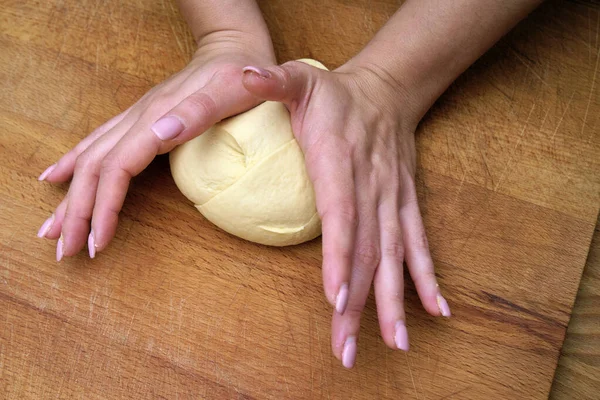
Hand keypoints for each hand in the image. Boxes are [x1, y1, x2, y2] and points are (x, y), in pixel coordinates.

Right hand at [37, 37, 274, 260]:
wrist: (233, 48)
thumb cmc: (241, 75)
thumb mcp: (233, 91)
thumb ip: (200, 112)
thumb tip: (160, 134)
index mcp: (158, 117)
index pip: (118, 168)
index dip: (104, 206)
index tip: (99, 242)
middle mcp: (139, 117)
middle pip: (95, 168)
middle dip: (76, 211)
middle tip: (65, 250)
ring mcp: (135, 116)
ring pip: (89, 157)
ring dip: (69, 195)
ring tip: (50, 228)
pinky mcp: (139, 117)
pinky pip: (96, 141)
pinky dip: (72, 162)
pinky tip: (55, 177)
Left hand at [242, 61, 450, 367]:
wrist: (387, 89)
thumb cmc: (335, 92)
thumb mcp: (299, 78)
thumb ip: (270, 81)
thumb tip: (242, 73)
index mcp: (340, 161)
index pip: (342, 214)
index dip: (340, 256)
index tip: (336, 299)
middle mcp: (372, 186)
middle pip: (367, 249)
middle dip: (358, 301)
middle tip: (345, 347)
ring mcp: (393, 198)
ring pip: (394, 256)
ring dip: (392, 301)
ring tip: (395, 343)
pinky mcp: (405, 203)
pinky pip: (419, 243)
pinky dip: (426, 278)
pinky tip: (435, 310)